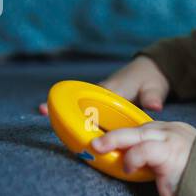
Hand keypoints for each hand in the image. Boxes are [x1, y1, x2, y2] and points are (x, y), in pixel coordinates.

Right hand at [38, 54, 170, 115]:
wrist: (151, 71)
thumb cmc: (150, 80)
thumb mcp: (155, 88)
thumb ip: (153, 97)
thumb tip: (155, 106)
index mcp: (113, 90)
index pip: (91, 98)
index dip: (74, 103)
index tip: (55, 104)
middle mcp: (102, 92)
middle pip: (79, 101)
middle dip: (61, 105)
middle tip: (41, 111)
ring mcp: (101, 97)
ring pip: (81, 105)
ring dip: (64, 110)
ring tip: (43, 114)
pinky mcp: (102, 102)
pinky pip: (88, 109)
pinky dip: (76, 114)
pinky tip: (64, 124)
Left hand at [90, 120, 195, 195]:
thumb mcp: (174, 164)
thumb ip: (157, 159)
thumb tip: (131, 163)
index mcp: (174, 132)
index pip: (144, 128)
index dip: (123, 134)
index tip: (105, 141)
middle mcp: (173, 132)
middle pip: (137, 128)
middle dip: (113, 134)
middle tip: (94, 141)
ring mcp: (171, 140)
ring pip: (137, 134)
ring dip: (114, 140)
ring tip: (98, 148)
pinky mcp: (169, 153)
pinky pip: (143, 150)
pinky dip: (131, 158)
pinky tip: (127, 168)